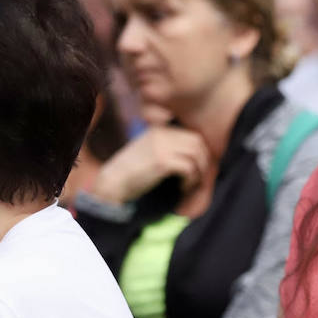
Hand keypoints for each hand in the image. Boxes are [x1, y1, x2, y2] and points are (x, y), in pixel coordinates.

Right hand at [89, 126, 209, 203]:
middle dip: (204, 161)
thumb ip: (169, 147)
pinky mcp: (162, 161)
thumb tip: (197, 155)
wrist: (114, 182)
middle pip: (198, 143)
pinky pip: (189, 168)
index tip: (198, 168)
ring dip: (198, 172)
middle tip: (198, 177)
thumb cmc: (133, 171)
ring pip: (196, 155)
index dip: (201, 153)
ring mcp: (162, 147)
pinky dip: (190, 180)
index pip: (192, 135)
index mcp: (159, 130)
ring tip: (190, 183)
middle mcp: (162, 134)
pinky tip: (182, 187)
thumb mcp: (150, 150)